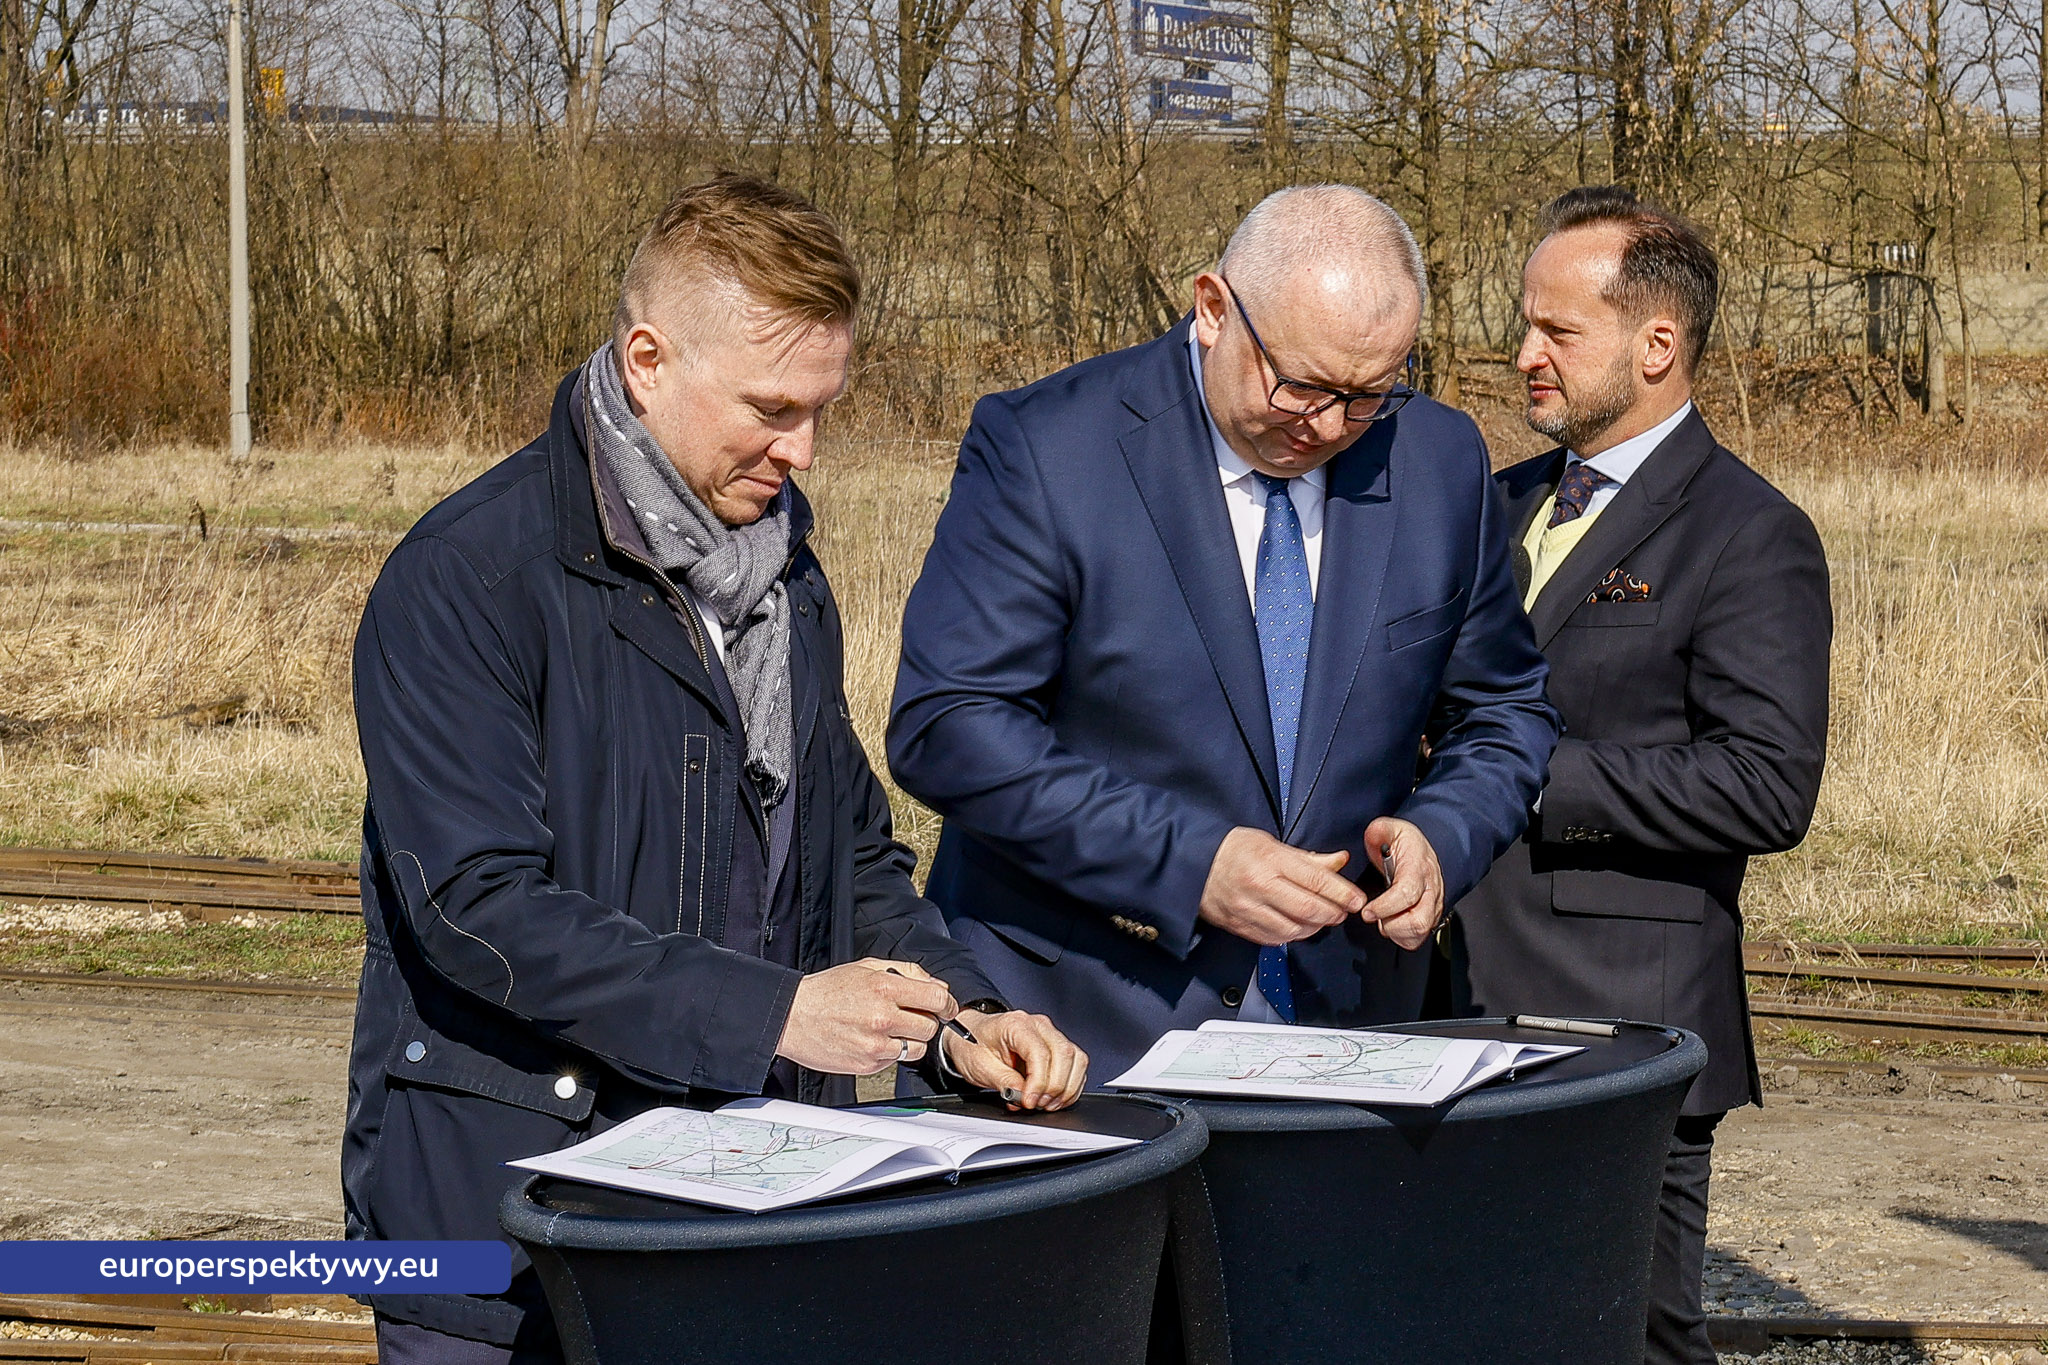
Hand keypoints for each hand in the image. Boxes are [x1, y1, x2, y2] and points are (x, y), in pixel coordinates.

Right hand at [775, 958, 957, 1074]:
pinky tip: (872, 1040)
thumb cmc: (827, 991)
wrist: (792, 1016)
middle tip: (909, 1016)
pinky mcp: (867, 1065)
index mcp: (885, 987)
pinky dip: (890, 1053)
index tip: (945, 1007)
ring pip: (917, 1048)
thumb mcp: (867, 968)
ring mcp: (875, 1044)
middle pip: (930, 1026)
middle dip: (925, 1021)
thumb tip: (938, 986)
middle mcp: (882, 1017)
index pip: (937, 998)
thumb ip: (908, 973)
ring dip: (910, 1040)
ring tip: (889, 1030)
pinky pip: (895, 1062)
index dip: (946, 1003)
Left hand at [942, 1010, 1088, 1110]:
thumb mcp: (981, 1067)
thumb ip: (1005, 1082)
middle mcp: (1039, 1025)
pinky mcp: (1055, 1046)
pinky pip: (1076, 1064)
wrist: (968, 1035)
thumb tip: (1024, 1096)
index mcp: (1017, 1025)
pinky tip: (1055, 1098)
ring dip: (1066, 1087)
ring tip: (1047, 1104)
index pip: (1040, 1053)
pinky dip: (1069, 1085)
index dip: (1039, 1082)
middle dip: (1055, 1087)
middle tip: (1038, 1105)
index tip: (1029, 1101)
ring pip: (1077, 1059)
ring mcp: (1050, 1034)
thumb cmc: (972, 1045)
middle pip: (1065, 1054)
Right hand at [1198, 827, 1365, 946]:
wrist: (1192, 863)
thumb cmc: (1233, 849)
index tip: (1357, 900)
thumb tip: (1339, 862)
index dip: (1342, 893)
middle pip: (1309, 908)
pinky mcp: (1240, 926)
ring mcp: (1248, 909)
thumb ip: (1307, 858)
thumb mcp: (1271, 843)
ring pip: (1294, 929)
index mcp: (1270, 860)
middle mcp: (1259, 885)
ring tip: (1321, 918)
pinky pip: (1274, 939)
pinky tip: (1298, 926)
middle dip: (1333, 913)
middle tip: (1342, 911)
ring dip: (1315, 927)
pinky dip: (1293, 935)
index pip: (1316, 880)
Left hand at [1360, 817, 1443, 950]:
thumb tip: (1373, 834)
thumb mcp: (1392, 829)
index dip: (1386, 907)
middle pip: (1419, 920)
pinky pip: (1418, 938)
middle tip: (1374, 916)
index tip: (1367, 912)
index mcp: (1419, 868)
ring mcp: (1433, 906)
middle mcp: (1431, 890)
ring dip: (1396, 932)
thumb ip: (1379, 830)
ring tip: (1382, 920)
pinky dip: (1401, 938)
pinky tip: (1391, 925)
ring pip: (1420, 932)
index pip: (1407, 893)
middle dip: (1391, 925)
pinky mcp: (1431, 917)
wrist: (1424, 852)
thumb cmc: (1407, 844)